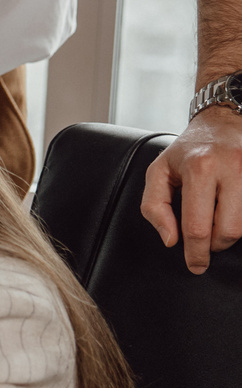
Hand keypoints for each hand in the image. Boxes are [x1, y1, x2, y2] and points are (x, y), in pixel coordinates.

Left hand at [141, 106, 241, 272]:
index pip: (198, 226)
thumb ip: (155, 207)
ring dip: (230, 234)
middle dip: (215, 245)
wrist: (223, 122)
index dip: (196, 252)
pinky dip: (240, 220)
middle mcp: (232, 168)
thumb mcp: (158, 172)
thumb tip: (170, 240)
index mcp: (200, 168)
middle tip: (204, 243)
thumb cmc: (188, 150)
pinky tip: (229, 214)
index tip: (195, 265)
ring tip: (216, 224)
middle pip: (229, 230)